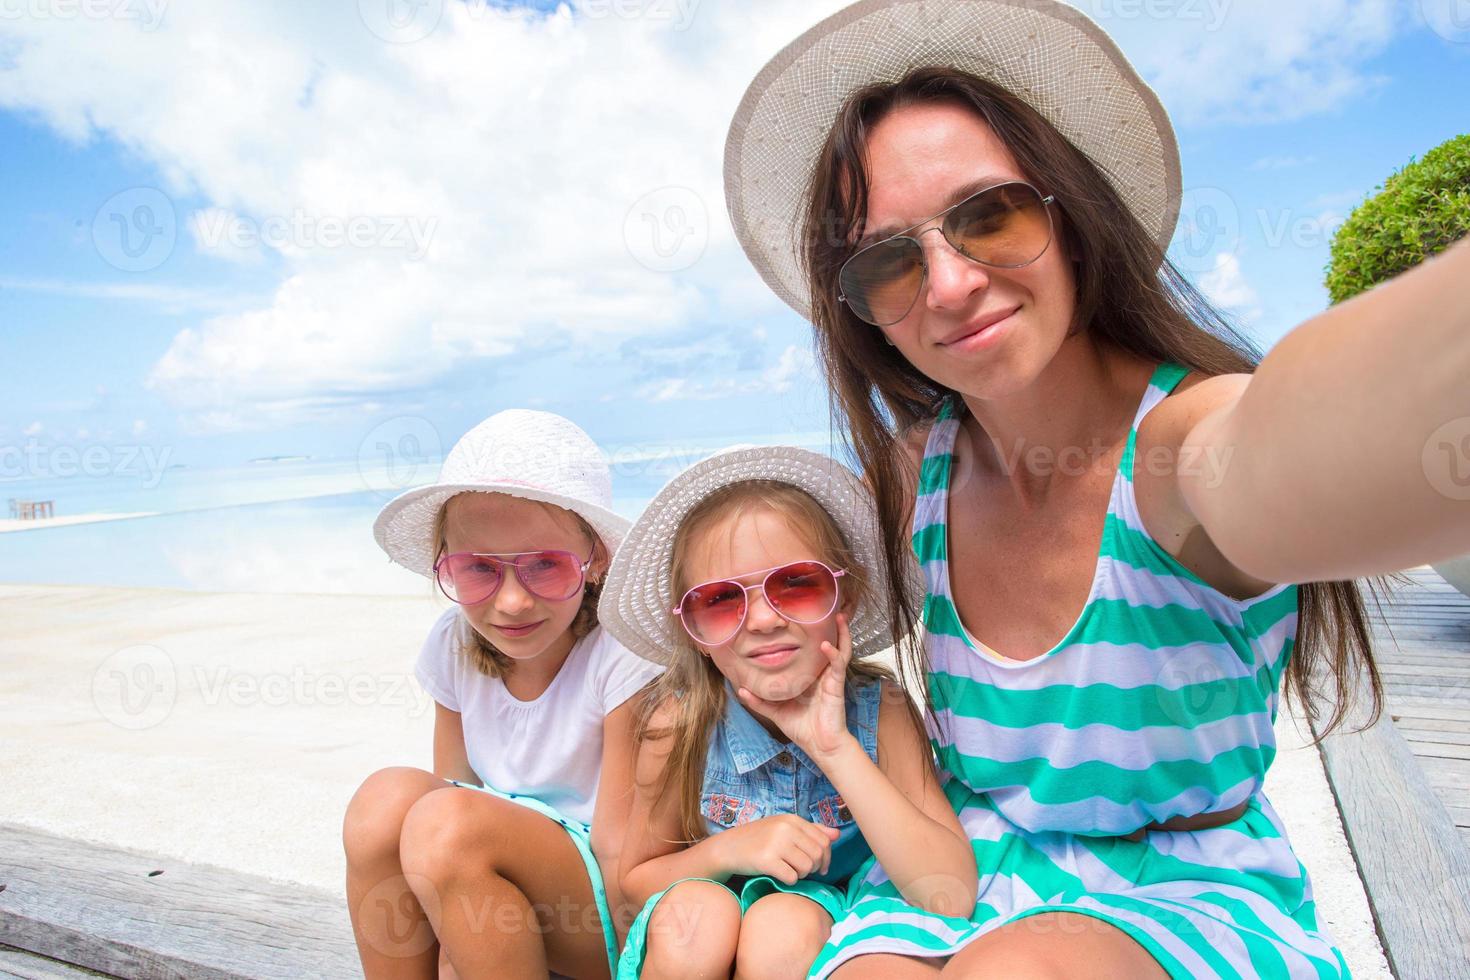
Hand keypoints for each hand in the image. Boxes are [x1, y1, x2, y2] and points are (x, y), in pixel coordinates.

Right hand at [711, 814, 840, 884]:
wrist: (728, 848)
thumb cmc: (758, 839)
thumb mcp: (784, 828)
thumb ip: (811, 831)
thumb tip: (837, 834)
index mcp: (792, 819)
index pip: (824, 840)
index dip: (826, 857)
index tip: (820, 867)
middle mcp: (785, 828)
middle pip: (818, 855)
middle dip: (815, 868)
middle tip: (803, 871)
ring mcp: (775, 843)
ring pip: (807, 867)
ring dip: (801, 875)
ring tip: (790, 871)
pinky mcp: (766, 860)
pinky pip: (792, 877)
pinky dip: (789, 881)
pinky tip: (780, 875)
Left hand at [737, 613, 853, 760]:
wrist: (820, 746)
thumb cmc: (802, 728)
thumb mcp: (776, 711)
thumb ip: (759, 701)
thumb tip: (740, 689)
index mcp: (810, 677)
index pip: (812, 651)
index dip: (811, 635)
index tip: (801, 618)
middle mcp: (822, 674)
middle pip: (830, 644)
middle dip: (832, 627)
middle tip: (827, 608)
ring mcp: (831, 678)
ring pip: (840, 649)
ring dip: (842, 633)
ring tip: (839, 616)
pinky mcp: (836, 685)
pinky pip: (838, 665)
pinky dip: (833, 653)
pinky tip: (826, 644)